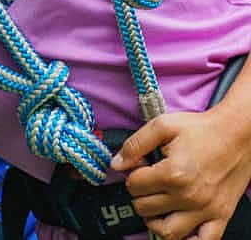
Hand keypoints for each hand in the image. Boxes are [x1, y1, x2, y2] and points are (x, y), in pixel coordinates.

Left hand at [115, 105, 250, 239]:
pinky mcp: (222, 215)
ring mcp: (206, 209)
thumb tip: (116, 164)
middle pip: (145, 208)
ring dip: (155, 221)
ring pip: (168, 232)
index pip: (134, 185)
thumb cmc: (202, 129)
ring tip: (157, 206)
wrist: (239, 134)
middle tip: (148, 184)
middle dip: (140, 195)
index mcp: (173, 173)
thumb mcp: (163, 126)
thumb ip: (135, 145)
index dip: (132, 174)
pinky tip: (180, 228)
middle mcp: (189, 196)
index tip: (141, 167)